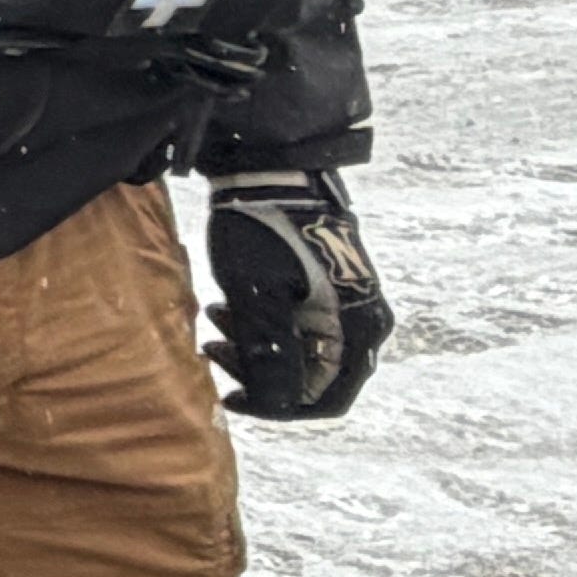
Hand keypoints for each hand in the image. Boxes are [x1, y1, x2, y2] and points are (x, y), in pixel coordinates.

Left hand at [202, 169, 388, 421]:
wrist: (268, 169)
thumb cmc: (263, 234)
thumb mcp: (260, 301)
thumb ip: (272, 359)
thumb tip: (279, 407)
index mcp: (359, 330)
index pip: (325, 400)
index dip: (275, 408)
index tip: (230, 395)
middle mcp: (364, 321)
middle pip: (310, 377)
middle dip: (257, 371)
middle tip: (212, 347)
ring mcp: (348, 302)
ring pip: (299, 350)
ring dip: (254, 345)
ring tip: (213, 317)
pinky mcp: (327, 285)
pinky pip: (297, 324)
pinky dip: (261, 325)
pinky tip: (227, 304)